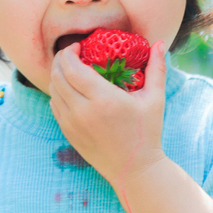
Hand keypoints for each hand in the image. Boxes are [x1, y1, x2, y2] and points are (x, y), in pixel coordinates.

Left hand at [48, 39, 168, 193]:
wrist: (134, 169)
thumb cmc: (147, 132)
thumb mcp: (155, 99)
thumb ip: (156, 68)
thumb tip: (160, 43)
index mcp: (103, 99)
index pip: (72, 68)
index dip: (70, 52)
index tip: (78, 45)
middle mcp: (83, 111)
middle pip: (58, 76)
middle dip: (60, 60)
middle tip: (71, 53)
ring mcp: (72, 124)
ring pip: (53, 91)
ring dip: (57, 75)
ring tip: (69, 68)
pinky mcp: (69, 133)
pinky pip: (55, 106)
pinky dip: (58, 93)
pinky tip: (69, 88)